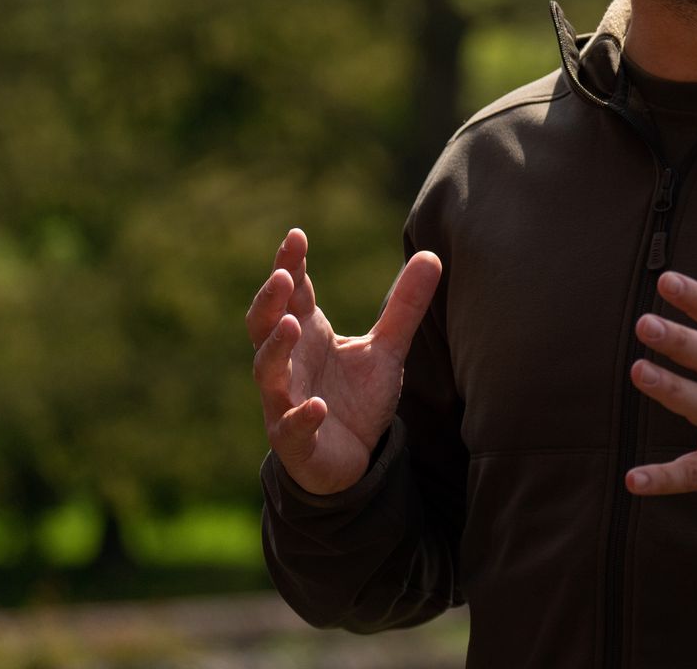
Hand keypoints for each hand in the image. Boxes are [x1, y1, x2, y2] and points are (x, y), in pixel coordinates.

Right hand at [246, 227, 442, 495]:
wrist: (350, 459)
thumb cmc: (357, 397)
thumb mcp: (387, 348)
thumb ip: (405, 306)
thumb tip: (431, 255)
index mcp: (308, 335)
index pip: (293, 294)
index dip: (290, 265)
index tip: (296, 236)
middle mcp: (289, 364)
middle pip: (265, 327)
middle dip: (270, 301)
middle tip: (281, 275)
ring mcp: (286, 401)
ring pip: (267, 372)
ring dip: (275, 349)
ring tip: (291, 325)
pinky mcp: (296, 440)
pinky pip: (292, 427)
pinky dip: (302, 416)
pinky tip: (317, 405)